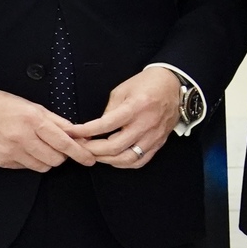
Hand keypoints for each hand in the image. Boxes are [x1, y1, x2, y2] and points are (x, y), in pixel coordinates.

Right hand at [0, 91, 93, 171]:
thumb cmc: (2, 107)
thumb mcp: (32, 107)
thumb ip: (57, 121)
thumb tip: (79, 132)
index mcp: (32, 121)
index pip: (63, 142)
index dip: (79, 152)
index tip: (89, 158)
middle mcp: (21, 138)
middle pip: (55, 159)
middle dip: (62, 155)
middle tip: (59, 148)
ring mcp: (10, 151)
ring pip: (42, 166)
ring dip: (46, 160)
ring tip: (39, 147)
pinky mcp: (1, 161)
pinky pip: (25, 167)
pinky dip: (29, 161)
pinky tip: (23, 149)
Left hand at [68, 67, 184, 169]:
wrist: (174, 85)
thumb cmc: (147, 84)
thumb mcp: (122, 90)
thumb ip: (109, 110)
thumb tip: (97, 129)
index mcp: (135, 107)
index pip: (105, 125)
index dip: (85, 131)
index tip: (72, 132)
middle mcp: (146, 124)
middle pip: (115, 146)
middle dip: (92, 149)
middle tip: (79, 146)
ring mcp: (154, 136)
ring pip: (127, 158)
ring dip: (106, 159)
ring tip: (95, 154)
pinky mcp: (159, 143)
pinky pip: (140, 161)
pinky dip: (124, 163)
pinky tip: (113, 158)